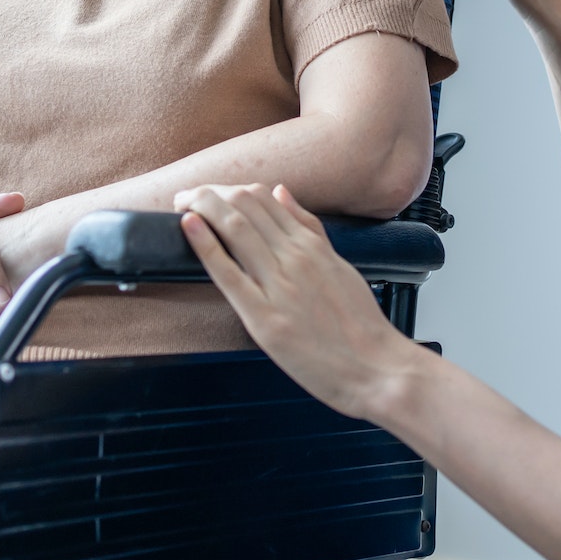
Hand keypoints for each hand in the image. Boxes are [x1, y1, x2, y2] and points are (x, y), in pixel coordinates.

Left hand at [175, 183, 424, 421]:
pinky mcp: (265, 319)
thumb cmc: (362, 327)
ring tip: (181, 203)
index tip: (210, 193)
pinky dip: (205, 245)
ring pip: (235, 228)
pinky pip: (229, 274)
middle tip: (187, 196)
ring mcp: (280, 287)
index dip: (230, 189)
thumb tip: (282, 193)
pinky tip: (188, 226)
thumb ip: (310, 230)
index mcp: (312, 247)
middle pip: (244, 206)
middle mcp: (295, 258)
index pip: (264, 199)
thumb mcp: (340, 266)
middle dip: (208, 193)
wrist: (379, 370)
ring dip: (202, 207)